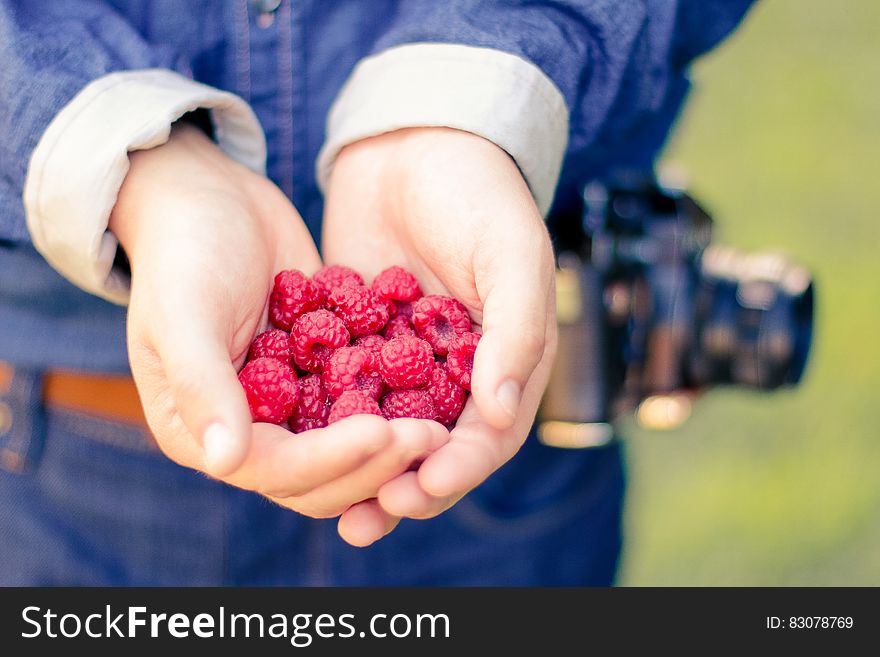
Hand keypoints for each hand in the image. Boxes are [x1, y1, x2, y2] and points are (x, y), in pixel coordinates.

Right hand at [111, 123, 445, 543]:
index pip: (276, 469)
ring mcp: (289, 407)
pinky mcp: (322, 378)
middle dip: (375, 464)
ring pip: (349, 451)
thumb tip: (227, 460)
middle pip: (321, 477)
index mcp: (203, 432)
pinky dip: (397, 406)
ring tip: (442, 428)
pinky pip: (364, 403)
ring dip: (392, 448)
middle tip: (431, 438)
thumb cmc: (185, 252)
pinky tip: (443, 395)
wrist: (214, 199)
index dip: (330, 460)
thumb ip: (201, 384)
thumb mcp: (184, 312)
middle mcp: (250, 432)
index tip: (382, 433)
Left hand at [323, 127, 557, 541]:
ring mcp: (402, 359)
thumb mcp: (512, 254)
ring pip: (382, 430)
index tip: (422, 487)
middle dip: (403, 485)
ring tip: (331, 509)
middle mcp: (454, 371)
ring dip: (359, 471)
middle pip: (431, 448)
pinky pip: (340, 389)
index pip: (487, 434)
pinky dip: (323, 419)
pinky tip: (293, 443)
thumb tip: (499, 413)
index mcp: (504, 360)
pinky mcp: (356, 340)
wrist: (415, 142)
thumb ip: (516, 332)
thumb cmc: (478, 193)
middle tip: (369, 515)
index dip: (458, 468)